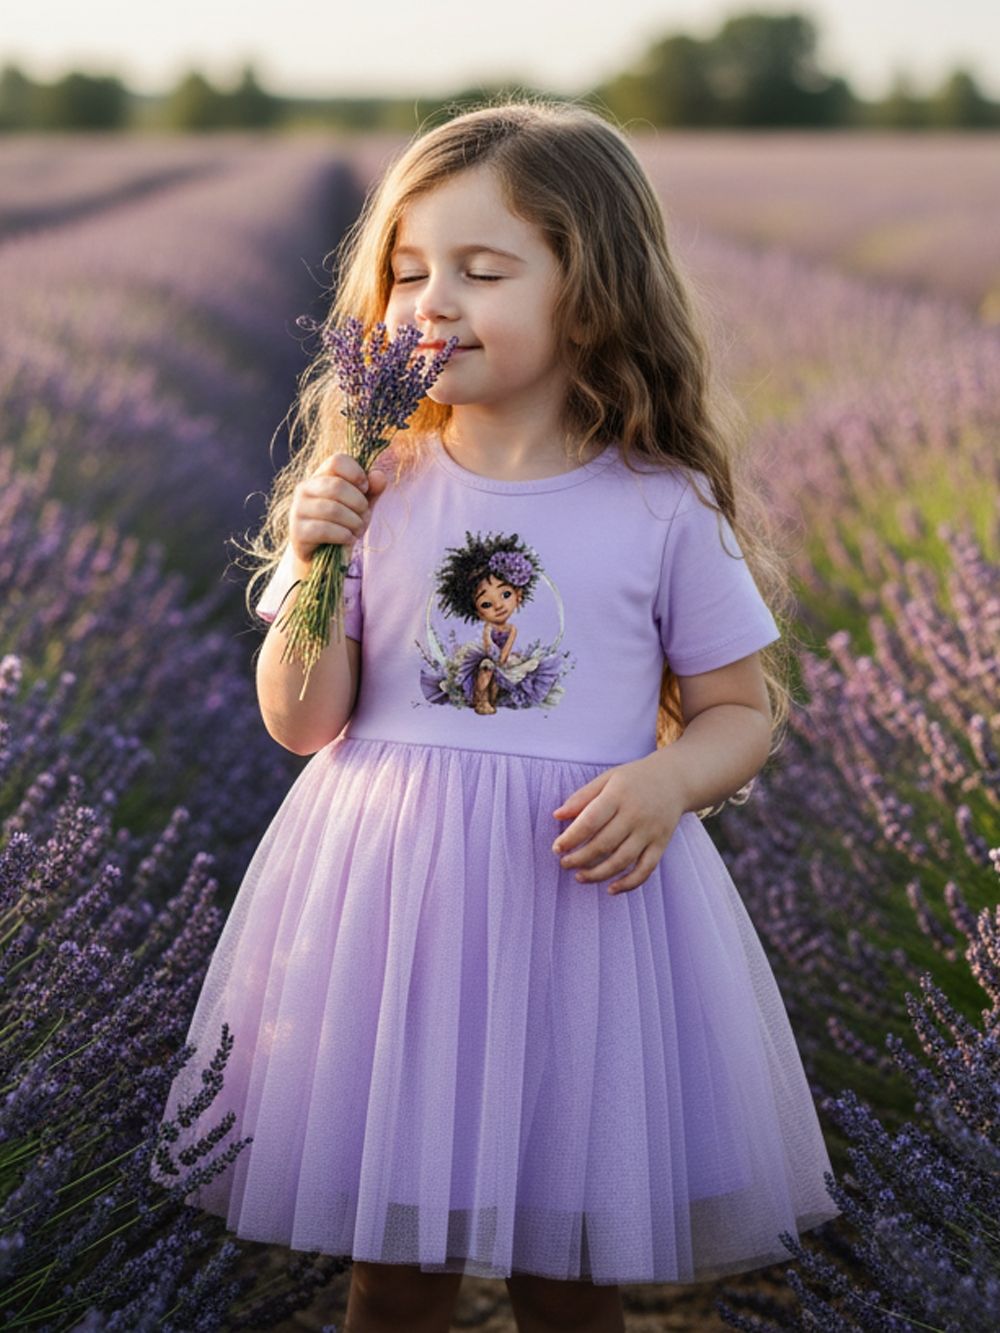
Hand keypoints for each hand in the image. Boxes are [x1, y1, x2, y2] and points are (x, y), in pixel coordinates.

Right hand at [289, 452, 389, 574]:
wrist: (324, 557)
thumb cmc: (343, 524)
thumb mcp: (362, 505)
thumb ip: (372, 489)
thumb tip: (379, 475)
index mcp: (320, 476)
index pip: (337, 461)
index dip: (356, 473)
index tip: (365, 489)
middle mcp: (304, 489)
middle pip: (336, 486)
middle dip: (358, 504)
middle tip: (364, 515)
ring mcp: (298, 510)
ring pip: (332, 509)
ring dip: (354, 522)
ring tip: (357, 530)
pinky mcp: (297, 532)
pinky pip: (325, 529)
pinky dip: (344, 535)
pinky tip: (348, 539)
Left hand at [551, 753, 686, 894]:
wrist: (675, 779)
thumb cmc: (634, 779)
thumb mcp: (607, 779)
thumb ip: (582, 797)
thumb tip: (556, 816)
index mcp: (618, 795)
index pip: (590, 821)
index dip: (571, 838)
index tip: (556, 848)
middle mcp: (635, 814)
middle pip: (604, 844)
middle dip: (580, 859)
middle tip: (564, 864)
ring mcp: (650, 831)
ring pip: (622, 861)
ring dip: (598, 874)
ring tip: (579, 877)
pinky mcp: (661, 844)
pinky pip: (645, 869)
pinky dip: (629, 883)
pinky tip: (610, 889)